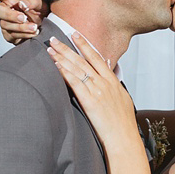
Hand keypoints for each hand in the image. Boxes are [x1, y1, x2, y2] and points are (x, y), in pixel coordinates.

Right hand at [0, 0, 47, 43]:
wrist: (45, 23)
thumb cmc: (38, 8)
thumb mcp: (39, 1)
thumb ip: (32, 1)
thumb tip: (22, 4)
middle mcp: (4, 8)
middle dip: (9, 15)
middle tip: (23, 17)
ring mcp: (5, 22)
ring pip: (5, 25)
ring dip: (21, 27)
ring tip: (34, 26)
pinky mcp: (9, 34)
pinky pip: (12, 35)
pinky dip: (24, 34)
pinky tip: (33, 32)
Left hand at [47, 34, 136, 151]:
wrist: (124, 138)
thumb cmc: (123, 124)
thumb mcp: (123, 100)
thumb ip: (114, 86)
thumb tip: (110, 77)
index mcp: (113, 81)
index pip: (97, 58)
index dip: (85, 45)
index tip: (75, 35)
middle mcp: (105, 83)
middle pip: (83, 60)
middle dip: (67, 48)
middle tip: (54, 38)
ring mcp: (97, 91)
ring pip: (77, 69)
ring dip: (62, 57)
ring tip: (50, 49)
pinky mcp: (90, 101)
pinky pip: (75, 83)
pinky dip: (65, 72)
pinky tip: (56, 65)